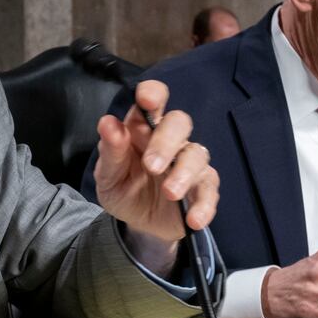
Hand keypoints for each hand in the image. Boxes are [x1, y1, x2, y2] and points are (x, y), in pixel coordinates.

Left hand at [93, 80, 219, 243]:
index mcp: (143, 128)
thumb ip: (110, 150)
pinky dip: (204, 204)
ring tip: (169, 193)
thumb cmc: (123, 188)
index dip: (153, 94)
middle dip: (166, 142)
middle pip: (179, 123)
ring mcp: (188, 163)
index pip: (153, 99)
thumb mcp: (108, 175)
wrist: (137, 223)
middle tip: (151, 166)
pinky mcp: (201, 188)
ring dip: (184, 173)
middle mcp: (169, 140)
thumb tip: (107, 123)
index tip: (147, 100)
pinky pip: (210, 189)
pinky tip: (193, 218)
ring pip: (197, 155)